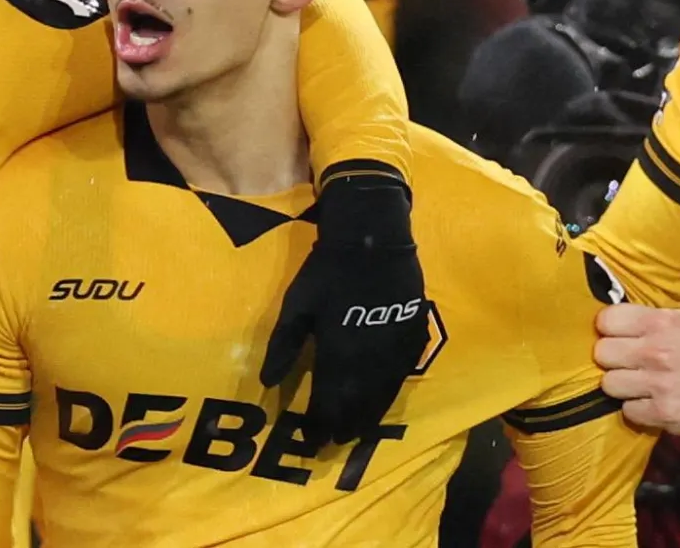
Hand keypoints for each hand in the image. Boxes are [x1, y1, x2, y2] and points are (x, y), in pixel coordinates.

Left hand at [260, 169, 427, 447]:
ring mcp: (394, 349)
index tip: (313, 441)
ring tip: (358, 432)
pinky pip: (403, 374)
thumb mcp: (296, 305)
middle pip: (358, 405)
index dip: (320, 424)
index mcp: (338, 353)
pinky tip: (384, 399)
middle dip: (345, 425)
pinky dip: (391, 392)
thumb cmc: (327, 270)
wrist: (372, 239)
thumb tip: (267, 382)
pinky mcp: (412, 336)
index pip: (329, 401)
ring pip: (383, 395)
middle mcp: (369, 359)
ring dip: (369, 416)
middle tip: (336, 441)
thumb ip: (283, 346)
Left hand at [594, 303, 679, 437]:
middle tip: (628, 364)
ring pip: (609, 384)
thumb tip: (615, 324)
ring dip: (622, 387)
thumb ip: (649, 321)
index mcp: (659, 323)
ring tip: (640, 386)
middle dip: (612, 359)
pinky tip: (652, 403)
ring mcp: (657, 384)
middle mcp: (654, 351)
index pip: (606, 320)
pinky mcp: (663, 413)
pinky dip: (637, 409)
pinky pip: (628, 411)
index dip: (608, 330)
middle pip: (602, 353)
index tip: (616, 337)